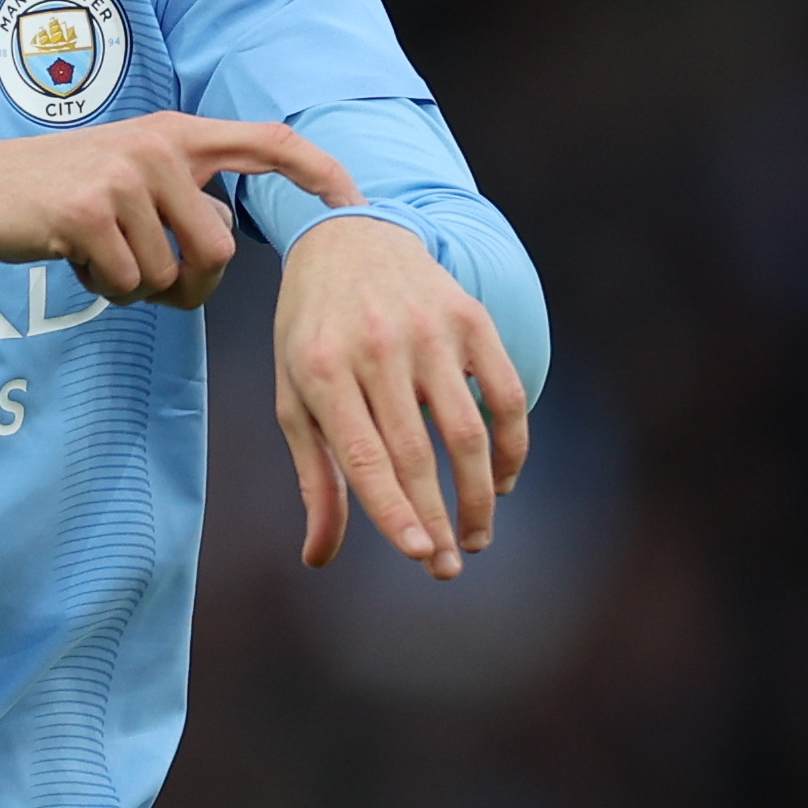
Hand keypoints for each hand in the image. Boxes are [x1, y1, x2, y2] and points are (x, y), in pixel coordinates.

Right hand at [0, 112, 360, 309]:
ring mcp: (123, 176)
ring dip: (134, 285)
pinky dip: (102, 287)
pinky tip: (72, 257)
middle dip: (187, 284)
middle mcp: (156, 147)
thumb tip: (223, 248)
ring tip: (94, 253)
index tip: (355, 200)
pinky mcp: (89, 211)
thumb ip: (178, 194)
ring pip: (170, 273)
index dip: (318, 170)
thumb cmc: (53, 194)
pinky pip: (127, 282)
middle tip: (141, 279)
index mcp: (174, 134)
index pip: (267, 141)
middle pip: (218, 249)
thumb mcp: (126, 173)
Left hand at [274, 213, 528, 580]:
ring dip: (480, 495)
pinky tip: (502, 483)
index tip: (421, 555)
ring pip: (468, 431)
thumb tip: (318, 558)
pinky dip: (512, 446)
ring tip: (475, 537)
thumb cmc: (312, 333)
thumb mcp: (295, 396)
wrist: (348, 239)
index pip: (364, 456)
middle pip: (417, 452)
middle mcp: (375, 346)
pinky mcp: (470, 317)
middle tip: (450, 568)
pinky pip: (506, 394)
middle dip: (438, 519)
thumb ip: (315, 476)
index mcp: (321, 368)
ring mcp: (427, 329)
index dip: (395, 510)